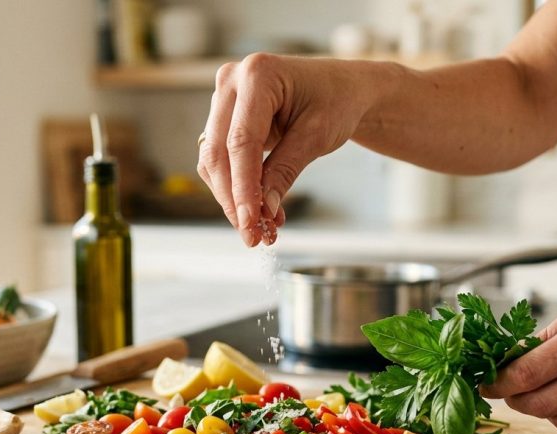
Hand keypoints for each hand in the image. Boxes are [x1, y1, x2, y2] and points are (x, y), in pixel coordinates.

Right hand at [196, 54, 388, 245]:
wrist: (343, 89)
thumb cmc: (336, 101)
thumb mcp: (317, 136)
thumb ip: (285, 170)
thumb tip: (263, 209)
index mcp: (257, 74)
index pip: (240, 141)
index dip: (242, 187)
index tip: (250, 222)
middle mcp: (232, 81)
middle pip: (218, 152)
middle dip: (233, 199)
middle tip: (252, 235)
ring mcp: (224, 98)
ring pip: (213, 160)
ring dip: (232, 198)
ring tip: (260, 228)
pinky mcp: (224, 118)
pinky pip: (220, 159)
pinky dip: (236, 187)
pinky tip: (258, 209)